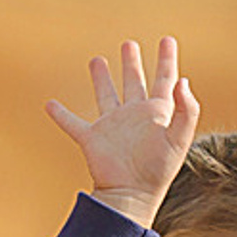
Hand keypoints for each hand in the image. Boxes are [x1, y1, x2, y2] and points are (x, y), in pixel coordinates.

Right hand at [46, 36, 200, 225]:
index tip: (167, 40)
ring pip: (106, 95)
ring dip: (101, 79)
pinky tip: (50, 105)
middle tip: (129, 45)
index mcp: (157, 114)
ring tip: (97, 60)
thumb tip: (183, 81)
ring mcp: (113, 126)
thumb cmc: (157, 172)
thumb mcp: (178, 140)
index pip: (165, 80)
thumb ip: (186, 111)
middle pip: (134, 83)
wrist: (131, 196)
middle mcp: (135, 116)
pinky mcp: (92, 139)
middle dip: (132, 64)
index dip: (167, 60)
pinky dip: (61, 114)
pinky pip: (73, 123)